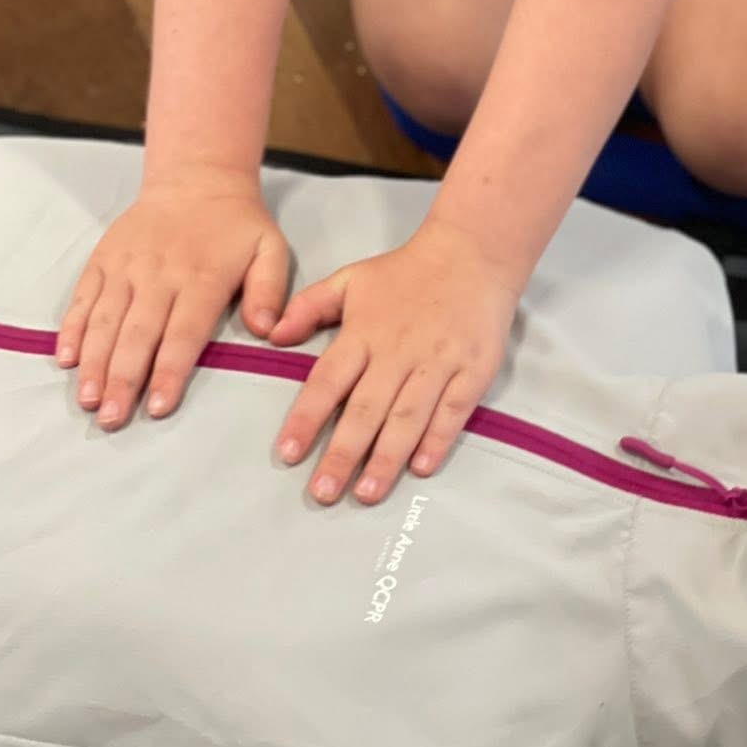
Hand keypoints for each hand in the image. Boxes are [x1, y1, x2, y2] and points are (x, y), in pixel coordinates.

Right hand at [57, 171, 291, 428]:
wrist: (196, 178)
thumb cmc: (236, 225)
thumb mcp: (270, 248)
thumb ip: (270, 289)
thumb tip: (267, 331)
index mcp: (201, 277)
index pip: (183, 333)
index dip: (169, 370)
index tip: (157, 407)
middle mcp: (158, 274)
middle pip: (138, 334)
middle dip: (123, 379)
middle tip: (112, 419)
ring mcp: (126, 266)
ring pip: (105, 320)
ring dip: (94, 362)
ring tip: (87, 399)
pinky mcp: (103, 259)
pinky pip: (82, 297)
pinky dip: (71, 328)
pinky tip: (65, 358)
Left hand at [267, 214, 519, 506]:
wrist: (473, 252)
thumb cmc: (407, 272)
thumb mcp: (352, 278)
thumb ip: (310, 306)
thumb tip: (272, 335)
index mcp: (364, 332)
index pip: (328, 380)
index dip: (307, 417)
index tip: (288, 453)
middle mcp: (398, 351)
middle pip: (366, 408)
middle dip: (343, 453)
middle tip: (323, 493)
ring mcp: (439, 361)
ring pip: (408, 415)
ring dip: (387, 457)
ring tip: (366, 493)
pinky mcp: (474, 368)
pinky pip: (454, 409)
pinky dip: (438, 438)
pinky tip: (421, 467)